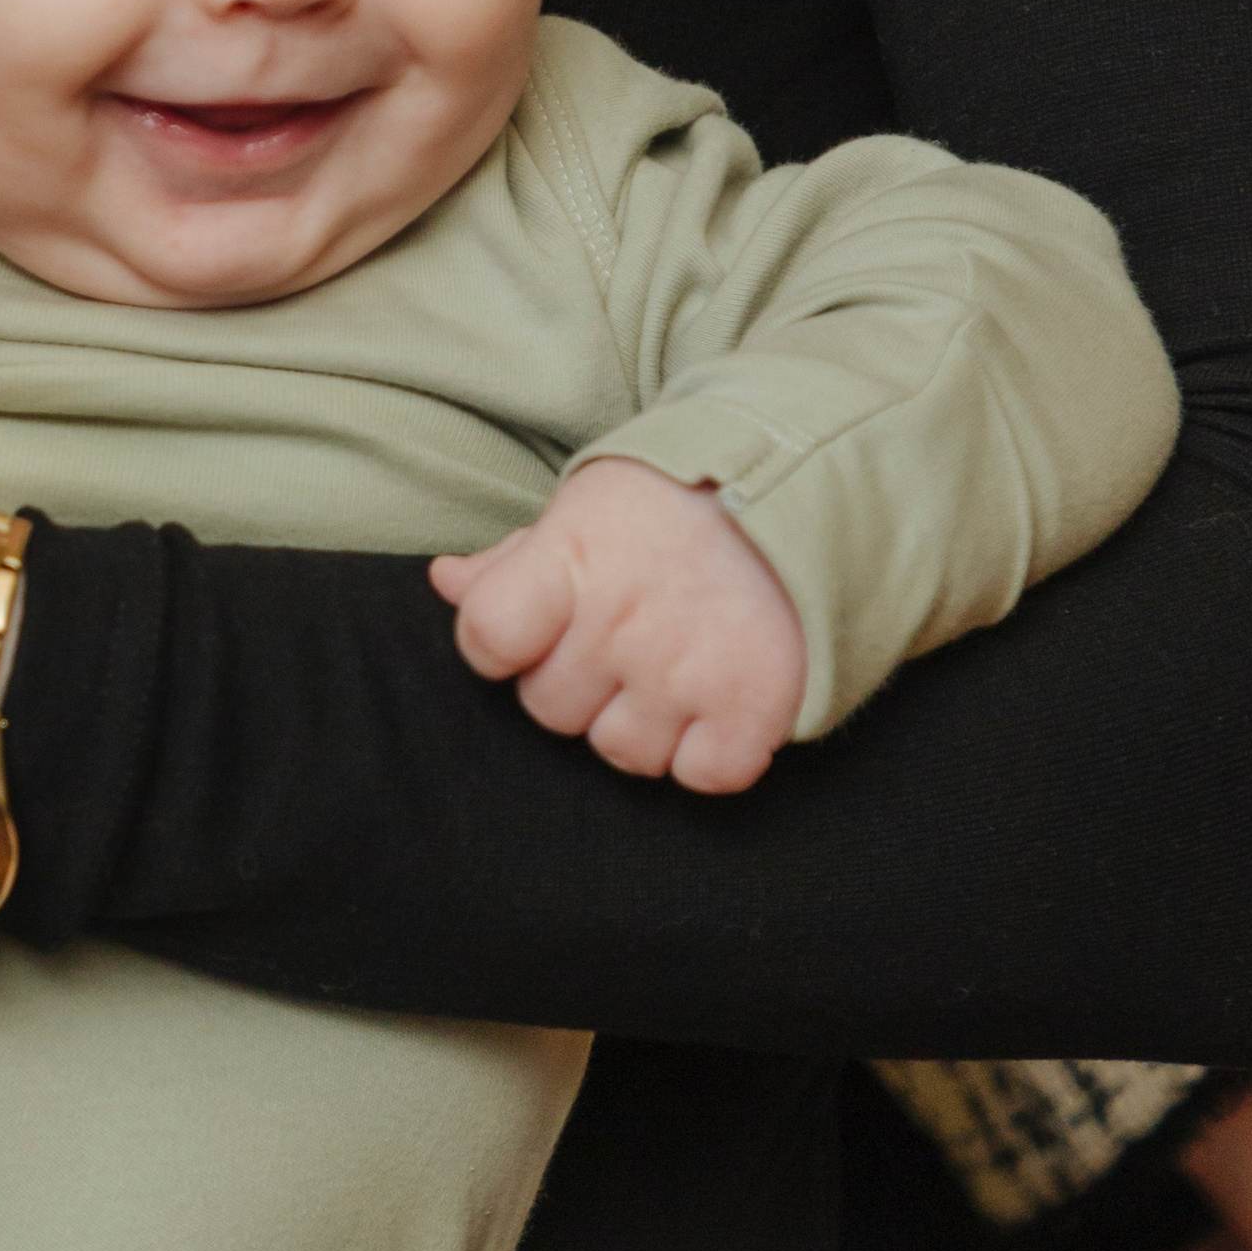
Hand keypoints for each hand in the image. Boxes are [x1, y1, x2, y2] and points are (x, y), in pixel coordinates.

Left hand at [429, 456, 807, 792]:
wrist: (805, 476)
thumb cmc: (680, 496)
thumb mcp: (587, 503)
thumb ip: (511, 557)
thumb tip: (445, 582)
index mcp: (572, 562)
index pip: (487, 636)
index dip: (500, 645)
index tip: (534, 628)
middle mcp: (622, 623)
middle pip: (550, 709)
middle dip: (577, 682)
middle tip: (624, 639)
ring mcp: (687, 671)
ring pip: (621, 751)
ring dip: (640, 723)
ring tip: (673, 669)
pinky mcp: (754, 706)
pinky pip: (702, 774)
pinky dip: (708, 752)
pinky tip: (716, 705)